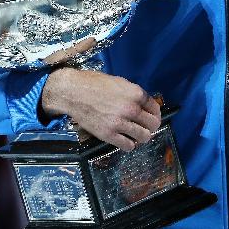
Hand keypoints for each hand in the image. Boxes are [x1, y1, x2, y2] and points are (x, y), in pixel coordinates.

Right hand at [42, 67, 161, 151]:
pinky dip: (130, 145)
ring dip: (143, 137)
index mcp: (136, 94)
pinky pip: (127, 145)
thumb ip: (133, 94)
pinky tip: (126, 141)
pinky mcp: (108, 134)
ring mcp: (120, 123)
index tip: (152, 117)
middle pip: (153, 124)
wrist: (73, 92)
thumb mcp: (120, 83)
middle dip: (152, 126)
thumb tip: (144, 104)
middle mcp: (131, 109)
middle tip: (147, 127)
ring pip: (144, 136)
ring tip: (137, 135)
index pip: (155, 108)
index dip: (155, 113)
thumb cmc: (95, 84)